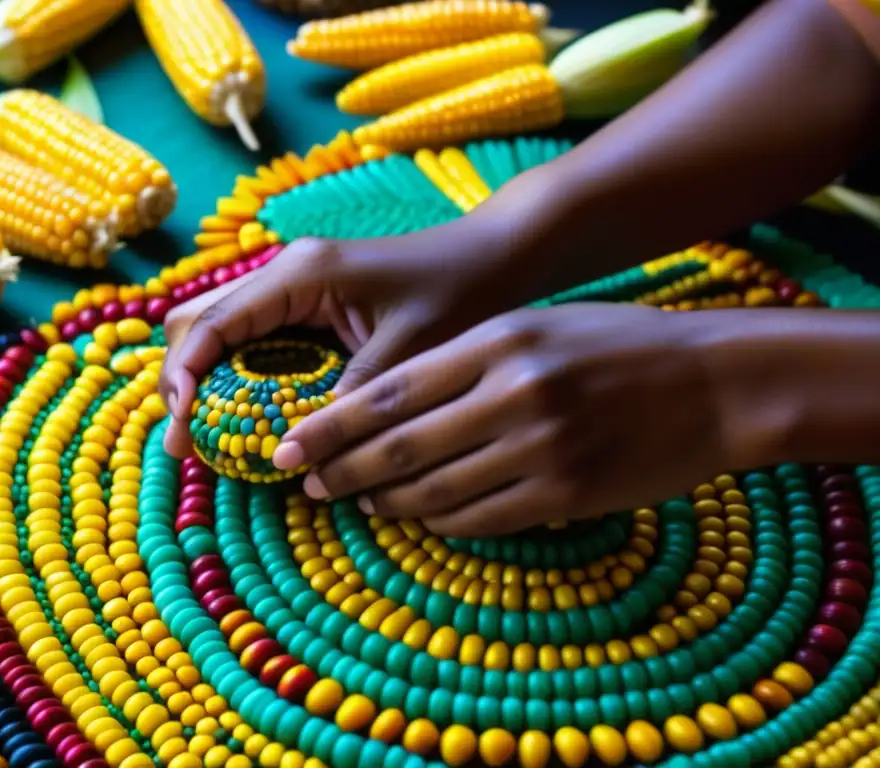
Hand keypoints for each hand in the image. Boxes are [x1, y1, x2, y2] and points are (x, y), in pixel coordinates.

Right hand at [159, 215, 540, 457]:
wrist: (496, 258)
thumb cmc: (460, 293)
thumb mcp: (406, 352)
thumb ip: (349, 397)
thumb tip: (298, 452)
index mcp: (300, 275)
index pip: (212, 325)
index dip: (185, 379)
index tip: (183, 432)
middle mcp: (286, 275)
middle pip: (201, 324)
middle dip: (185, 382)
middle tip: (188, 445)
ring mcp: (294, 290)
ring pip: (222, 334)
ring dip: (208, 384)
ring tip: (207, 442)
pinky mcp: (310, 308)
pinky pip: (256, 344)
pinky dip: (241, 381)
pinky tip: (248, 420)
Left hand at [272, 304, 762, 535]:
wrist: (713, 380)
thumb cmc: (616, 344)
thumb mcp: (535, 327)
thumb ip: (464, 360)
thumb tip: (389, 408)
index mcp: (498, 343)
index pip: (388, 393)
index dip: (329, 426)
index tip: (290, 444)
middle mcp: (513, 395)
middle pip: (399, 446)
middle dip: (341, 468)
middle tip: (306, 482)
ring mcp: (540, 449)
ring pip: (433, 490)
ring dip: (385, 501)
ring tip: (356, 501)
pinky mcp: (566, 495)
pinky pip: (480, 518)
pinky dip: (439, 520)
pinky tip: (420, 515)